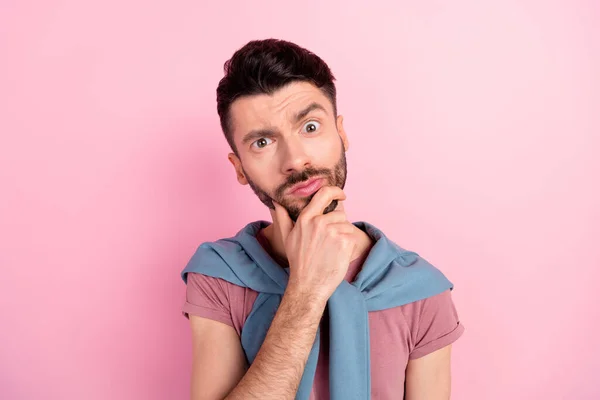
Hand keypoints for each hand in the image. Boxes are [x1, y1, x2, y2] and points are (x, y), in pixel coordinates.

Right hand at [273, 186, 356, 302]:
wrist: (308, 285)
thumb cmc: (298, 262)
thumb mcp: (287, 237)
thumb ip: (282, 217)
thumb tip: (276, 202)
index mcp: (306, 218)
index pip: (324, 194)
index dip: (336, 191)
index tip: (341, 195)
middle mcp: (319, 222)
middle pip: (340, 214)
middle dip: (338, 225)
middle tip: (329, 242)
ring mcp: (332, 231)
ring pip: (347, 226)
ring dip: (344, 236)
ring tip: (332, 250)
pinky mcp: (345, 242)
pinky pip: (353, 237)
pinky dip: (349, 245)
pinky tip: (338, 255)